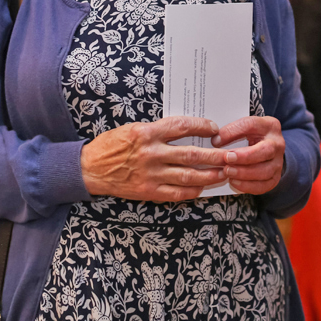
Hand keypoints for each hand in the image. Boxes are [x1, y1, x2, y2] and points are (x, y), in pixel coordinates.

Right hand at [80, 116, 228, 201]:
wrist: (89, 169)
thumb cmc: (113, 145)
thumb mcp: (134, 128)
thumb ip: (159, 130)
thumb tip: (188, 130)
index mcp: (147, 133)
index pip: (182, 127)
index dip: (202, 126)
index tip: (214, 129)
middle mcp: (151, 154)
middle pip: (191, 154)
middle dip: (215, 155)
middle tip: (230, 155)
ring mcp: (150, 175)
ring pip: (188, 176)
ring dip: (209, 175)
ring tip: (223, 173)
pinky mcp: (148, 192)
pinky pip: (176, 194)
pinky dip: (192, 191)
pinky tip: (202, 187)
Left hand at [212, 116, 285, 194]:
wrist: (268, 149)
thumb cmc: (253, 136)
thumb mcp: (244, 128)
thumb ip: (232, 131)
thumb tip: (216, 141)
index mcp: (269, 125)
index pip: (252, 125)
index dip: (233, 132)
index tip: (216, 140)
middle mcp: (278, 144)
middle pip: (266, 150)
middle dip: (245, 156)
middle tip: (227, 159)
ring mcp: (278, 162)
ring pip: (266, 171)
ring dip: (244, 173)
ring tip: (228, 172)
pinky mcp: (275, 178)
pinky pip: (264, 185)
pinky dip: (248, 186)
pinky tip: (234, 182)